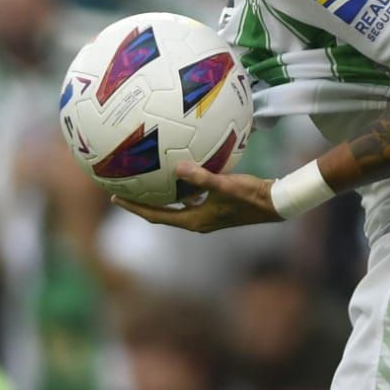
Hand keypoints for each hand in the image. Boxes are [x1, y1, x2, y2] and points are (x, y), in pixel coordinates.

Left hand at [111, 163, 281, 232]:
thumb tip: (178, 168)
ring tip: (145, 180)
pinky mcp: (215, 207)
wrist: (274, 204)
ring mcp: (206, 215)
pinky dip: (180, 188)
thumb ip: (201, 178)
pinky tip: (179, 171)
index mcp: (194, 221)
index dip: (135, 207)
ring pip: (175, 205)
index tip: (115, 198)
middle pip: (161, 212)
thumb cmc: (251, 196)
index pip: (156, 216)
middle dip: (141, 202)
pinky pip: (190, 197)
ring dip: (160, 195)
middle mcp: (197, 221)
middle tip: (122, 188)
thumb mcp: (225, 185)